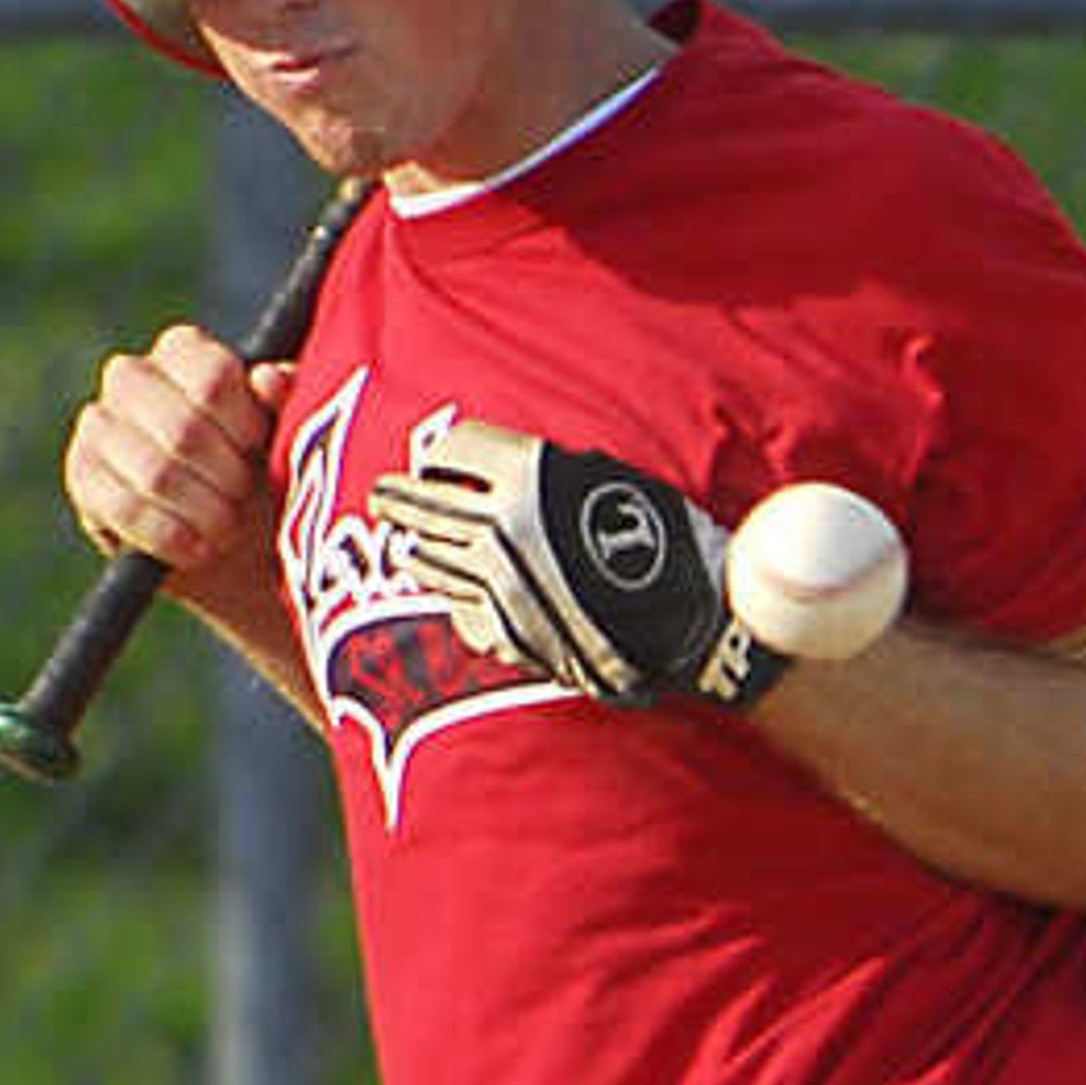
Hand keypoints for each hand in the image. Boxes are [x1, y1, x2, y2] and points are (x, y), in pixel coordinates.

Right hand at [63, 323, 285, 582]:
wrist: (233, 547)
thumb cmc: (263, 474)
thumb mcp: (287, 438)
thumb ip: (288, 402)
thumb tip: (268, 380)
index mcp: (184, 350)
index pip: (212, 375)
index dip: (244, 426)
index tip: (259, 452)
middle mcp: (131, 376)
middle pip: (183, 429)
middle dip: (226, 479)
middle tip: (243, 500)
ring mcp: (98, 426)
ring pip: (154, 473)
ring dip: (203, 512)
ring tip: (226, 529)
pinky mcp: (82, 477)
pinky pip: (124, 509)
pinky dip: (171, 537)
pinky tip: (197, 549)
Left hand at [369, 414, 780, 709]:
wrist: (702, 624)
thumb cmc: (669, 541)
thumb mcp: (608, 478)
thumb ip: (543, 467)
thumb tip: (483, 460)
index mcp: (530, 474)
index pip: (450, 450)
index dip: (438, 453)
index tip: (429, 456)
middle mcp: (504, 528)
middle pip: (425, 503)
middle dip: (399, 498)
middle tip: (383, 496)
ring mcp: (500, 586)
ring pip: (431, 559)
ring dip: (417, 547)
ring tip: (407, 542)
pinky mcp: (508, 634)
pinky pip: (460, 611)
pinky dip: (454, 598)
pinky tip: (455, 593)